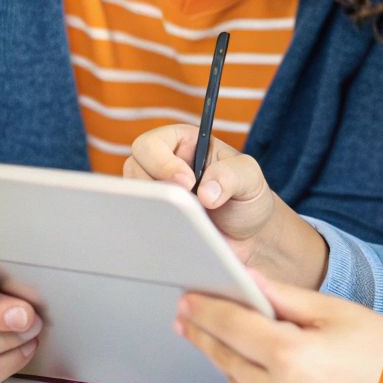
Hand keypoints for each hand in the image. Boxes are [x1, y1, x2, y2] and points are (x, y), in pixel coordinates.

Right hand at [124, 125, 278, 255]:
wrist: (249, 238)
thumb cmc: (248, 199)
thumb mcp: (250, 179)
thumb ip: (232, 176)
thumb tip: (206, 193)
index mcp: (184, 144)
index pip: (153, 144)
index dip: (163, 162)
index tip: (187, 182)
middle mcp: (163, 166)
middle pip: (133, 167)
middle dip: (157, 186)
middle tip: (186, 203)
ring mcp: (157, 194)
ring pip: (133, 195)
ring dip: (156, 208)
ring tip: (189, 218)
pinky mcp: (154, 220)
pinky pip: (139, 221)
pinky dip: (153, 226)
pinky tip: (178, 232)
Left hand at [176, 271, 382, 382]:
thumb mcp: (338, 312)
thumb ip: (286, 296)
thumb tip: (247, 276)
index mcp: (293, 356)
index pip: (231, 325)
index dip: (205, 307)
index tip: (188, 296)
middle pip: (225, 357)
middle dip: (204, 331)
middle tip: (188, 313)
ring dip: (226, 359)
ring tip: (220, 335)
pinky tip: (255, 367)